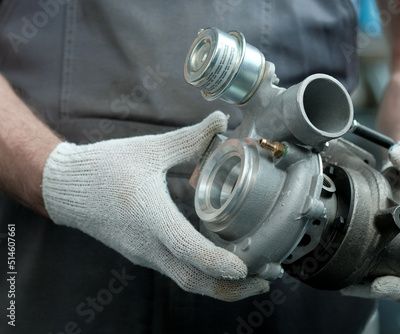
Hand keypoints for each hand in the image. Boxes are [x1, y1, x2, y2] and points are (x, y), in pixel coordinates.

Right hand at [42, 111, 268, 300]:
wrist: (66, 188)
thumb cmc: (105, 167)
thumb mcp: (150, 149)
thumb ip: (190, 138)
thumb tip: (220, 119)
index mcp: (149, 216)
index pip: (187, 249)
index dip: (217, 262)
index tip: (245, 268)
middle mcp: (147, 244)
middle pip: (193, 280)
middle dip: (231, 288)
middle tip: (266, 279)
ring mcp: (145, 254)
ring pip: (186, 280)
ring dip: (221, 285)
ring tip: (253, 277)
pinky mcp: (144, 254)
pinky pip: (178, 271)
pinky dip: (204, 274)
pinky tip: (223, 263)